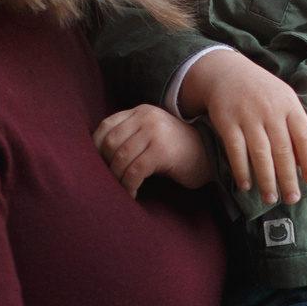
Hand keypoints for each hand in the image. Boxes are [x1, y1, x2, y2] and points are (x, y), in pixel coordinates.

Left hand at [93, 105, 212, 195]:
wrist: (210, 155)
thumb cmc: (177, 151)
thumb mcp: (152, 135)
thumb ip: (130, 137)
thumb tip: (98, 159)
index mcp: (140, 111)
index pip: (105, 127)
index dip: (96, 148)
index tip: (98, 166)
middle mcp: (145, 117)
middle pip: (110, 143)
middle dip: (106, 166)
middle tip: (109, 182)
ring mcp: (154, 132)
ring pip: (121, 158)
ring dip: (117, 179)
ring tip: (121, 189)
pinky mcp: (161, 150)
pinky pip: (135, 171)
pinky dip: (129, 185)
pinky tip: (133, 193)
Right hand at [177, 50, 306, 206]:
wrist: (227, 72)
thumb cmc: (263, 93)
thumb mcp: (284, 100)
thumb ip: (295, 127)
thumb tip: (303, 163)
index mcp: (290, 105)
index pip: (305, 136)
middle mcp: (271, 111)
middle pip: (283, 151)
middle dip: (289, 179)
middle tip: (292, 199)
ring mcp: (248, 116)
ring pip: (261, 155)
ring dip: (266, 180)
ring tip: (270, 199)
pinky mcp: (227, 121)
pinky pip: (236, 151)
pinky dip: (241, 170)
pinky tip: (246, 185)